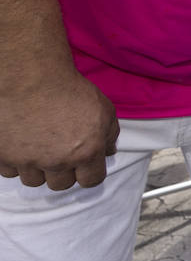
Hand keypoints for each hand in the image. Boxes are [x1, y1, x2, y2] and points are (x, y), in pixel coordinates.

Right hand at [0, 69, 117, 189]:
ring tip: (39, 147)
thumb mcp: (103, 108)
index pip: (91, 181)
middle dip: (63, 172)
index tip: (84, 165)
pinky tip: (21, 144)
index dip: (89, 172)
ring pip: (34, 180)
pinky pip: (10, 171)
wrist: (30, 76)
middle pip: (61, 184)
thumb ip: (110, 134)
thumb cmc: (68, 89)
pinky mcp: (3, 156)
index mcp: (85, 152)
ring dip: (38, 168)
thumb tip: (108, 152)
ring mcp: (27, 160)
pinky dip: (15, 162)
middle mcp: (56, 161)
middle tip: (59, 152)